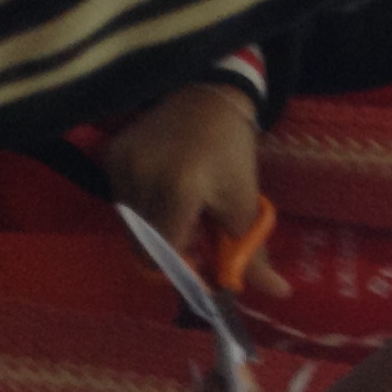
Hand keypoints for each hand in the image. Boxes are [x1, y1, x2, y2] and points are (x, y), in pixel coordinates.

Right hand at [104, 83, 290, 296]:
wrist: (209, 97)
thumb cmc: (232, 154)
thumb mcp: (245, 204)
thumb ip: (253, 254)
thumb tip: (279, 293)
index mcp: (179, 188)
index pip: (163, 253)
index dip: (180, 268)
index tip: (201, 265)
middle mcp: (142, 175)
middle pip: (142, 247)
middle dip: (170, 252)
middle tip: (195, 239)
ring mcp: (122, 163)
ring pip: (130, 228)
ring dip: (156, 232)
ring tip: (183, 213)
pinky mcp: (111, 155)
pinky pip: (123, 203)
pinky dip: (144, 210)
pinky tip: (165, 193)